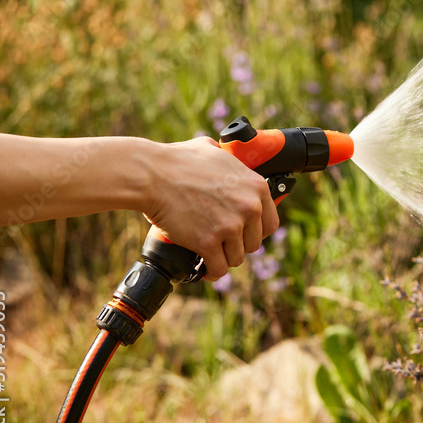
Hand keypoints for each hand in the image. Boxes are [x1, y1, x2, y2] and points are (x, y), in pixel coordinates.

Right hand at [142, 137, 279, 280]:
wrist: (151, 175)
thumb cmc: (177, 161)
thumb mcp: (213, 151)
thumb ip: (228, 160)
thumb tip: (225, 155)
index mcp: (256, 186)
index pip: (271, 223)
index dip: (255, 231)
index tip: (243, 234)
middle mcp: (249, 207)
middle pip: (254, 243)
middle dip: (238, 245)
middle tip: (221, 242)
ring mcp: (230, 226)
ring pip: (237, 258)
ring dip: (223, 258)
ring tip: (210, 253)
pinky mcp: (208, 242)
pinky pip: (219, 268)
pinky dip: (211, 271)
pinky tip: (204, 268)